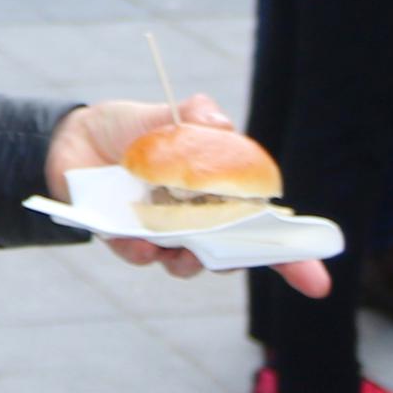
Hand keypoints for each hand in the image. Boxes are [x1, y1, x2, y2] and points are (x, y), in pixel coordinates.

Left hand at [46, 96, 332, 295]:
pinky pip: (140, 256)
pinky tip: (140, 243)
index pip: (263, 230)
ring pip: (187, 263)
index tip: (319, 279)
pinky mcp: (125, 241)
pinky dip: (142, 251)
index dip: (293, 256)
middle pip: (230, 255)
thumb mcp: (164, 113)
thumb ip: (195, 116)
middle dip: (237, 261)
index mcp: (218, 194)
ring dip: (188, 258)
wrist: (73, 137)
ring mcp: (162, 235)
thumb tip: (218, 124)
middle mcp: (196, 222)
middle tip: (228, 253)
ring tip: (179, 241)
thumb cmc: (132, 128)